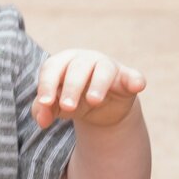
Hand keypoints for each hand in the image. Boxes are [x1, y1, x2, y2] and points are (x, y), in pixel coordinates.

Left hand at [32, 49, 146, 131]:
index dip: (47, 85)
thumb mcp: (56, 106)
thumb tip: (42, 119)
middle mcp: (85, 60)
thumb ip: (43, 110)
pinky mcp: (127, 78)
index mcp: (63, 62)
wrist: (102, 109)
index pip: (52, 68)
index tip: (46, 103)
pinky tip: (137, 86)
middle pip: (77, 68)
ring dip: (98, 84)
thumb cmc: (73, 100)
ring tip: (93, 100)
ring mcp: (108, 67)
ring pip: (103, 70)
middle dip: (71, 87)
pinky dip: (135, 80)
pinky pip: (132, 76)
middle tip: (68, 107)